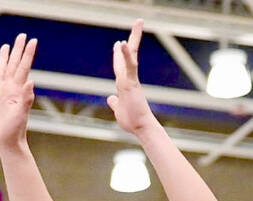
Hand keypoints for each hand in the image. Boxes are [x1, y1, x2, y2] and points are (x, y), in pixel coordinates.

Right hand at [0, 34, 36, 151]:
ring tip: (5, 47)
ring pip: (2, 71)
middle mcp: (10, 88)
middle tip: (21, 35)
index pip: (23, 67)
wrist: (8, 141)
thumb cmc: (15, 130)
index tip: (32, 40)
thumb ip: (26, 99)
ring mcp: (2, 93)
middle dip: (17, 50)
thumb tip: (31, 82)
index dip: (27, 54)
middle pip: (14, 65)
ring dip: (4, 59)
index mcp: (17, 89)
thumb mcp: (21, 115)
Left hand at [107, 21, 158, 137]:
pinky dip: (125, 55)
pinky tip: (122, 43)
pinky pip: (129, 66)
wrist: (141, 127)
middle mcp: (129, 78)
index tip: (118, 44)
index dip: (119, 54)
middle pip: (130, 54)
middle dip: (133, 37)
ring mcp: (131, 79)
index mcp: (125, 84)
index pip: (122, 65)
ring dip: (135, 37)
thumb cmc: (132, 121)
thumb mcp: (118, 110)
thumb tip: (110, 98)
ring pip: (132, 55)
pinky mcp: (131, 83)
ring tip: (139, 21)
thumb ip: (115, 102)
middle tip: (138, 21)